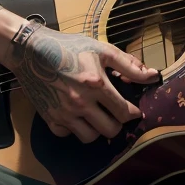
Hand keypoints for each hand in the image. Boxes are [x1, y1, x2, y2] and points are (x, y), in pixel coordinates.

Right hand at [9, 27, 159, 142]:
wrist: (30, 51)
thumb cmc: (68, 47)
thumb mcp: (101, 49)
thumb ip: (129, 65)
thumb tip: (153, 75)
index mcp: (96, 84)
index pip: (123, 112)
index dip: (132, 114)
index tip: (132, 111)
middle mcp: (80, 103)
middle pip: (110, 130)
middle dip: (117, 124)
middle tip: (115, 115)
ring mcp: (63, 113)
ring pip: (90, 137)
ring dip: (97, 129)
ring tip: (96, 116)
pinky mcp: (49, 118)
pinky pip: (68, 135)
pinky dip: (73, 129)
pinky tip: (76, 117)